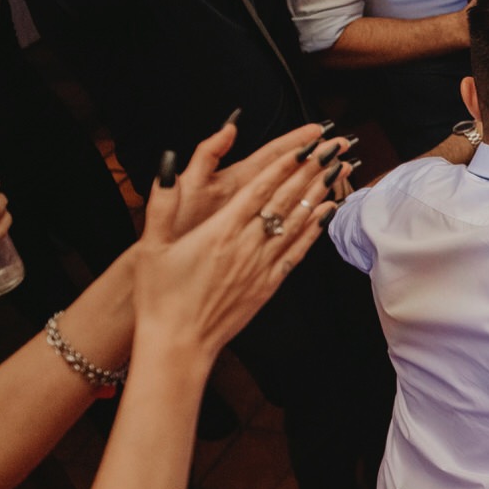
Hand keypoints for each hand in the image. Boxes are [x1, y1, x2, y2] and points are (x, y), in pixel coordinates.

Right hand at [132, 133, 349, 359]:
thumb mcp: (152, 245)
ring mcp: (261, 266)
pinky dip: (314, 229)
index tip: (304, 145)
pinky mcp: (268, 285)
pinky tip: (327, 212)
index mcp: (220, 231)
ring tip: (337, 171)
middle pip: (285, 200)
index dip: (285, 164)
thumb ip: (162, 201)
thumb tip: (169, 163)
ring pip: (297, 222)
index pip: (260, 188)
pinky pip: (298, 251)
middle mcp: (246, 245)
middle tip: (331, 148)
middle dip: (310, 170)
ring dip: (318, 193)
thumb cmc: (160, 297)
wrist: (179, 343)